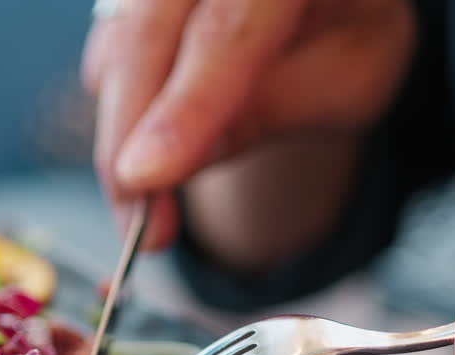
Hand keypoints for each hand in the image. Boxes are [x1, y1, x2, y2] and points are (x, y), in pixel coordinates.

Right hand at [82, 0, 414, 251]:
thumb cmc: (344, 27)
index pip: (232, 29)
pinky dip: (118, 118)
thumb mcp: (347, 78)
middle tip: (141, 226)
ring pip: (116, 51)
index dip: (187, 104)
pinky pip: (106, 55)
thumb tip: (177, 161)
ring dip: (117, 142)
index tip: (147, 177)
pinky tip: (151, 156)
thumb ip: (272, 110)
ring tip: (144, 219)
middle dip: (129, 139)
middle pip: (148, 36)